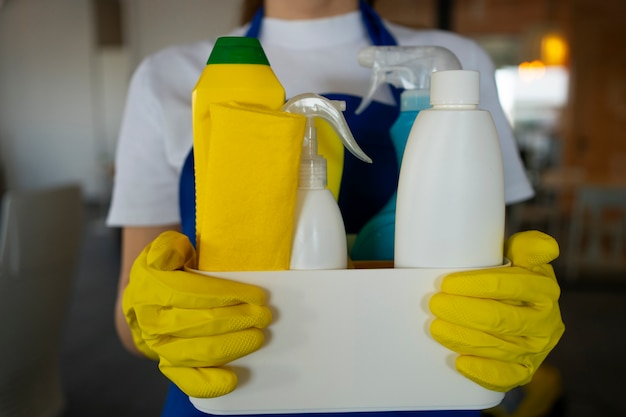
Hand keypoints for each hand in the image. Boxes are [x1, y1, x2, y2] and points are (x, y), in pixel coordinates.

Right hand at [122, 231, 271, 397]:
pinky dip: (208, 382)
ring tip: (258, 336)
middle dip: (237, 320)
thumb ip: (168, 246)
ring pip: (196, 351)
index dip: (226, 295)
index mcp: (150, 287)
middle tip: (264, 316)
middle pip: (199, 323)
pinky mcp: (166, 363)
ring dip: (231, 345)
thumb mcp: (165, 247)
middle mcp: (151, 320)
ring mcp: (157, 345)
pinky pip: (185, 378)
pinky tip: (232, 378)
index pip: (191, 292)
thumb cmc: (167, 269)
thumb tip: (169, 255)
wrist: (146, 298)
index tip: (257, 295)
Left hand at [429, 230, 564, 391]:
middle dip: (463, 313)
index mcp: (545, 289)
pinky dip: (483, 372)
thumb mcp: (521, 255)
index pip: (510, 286)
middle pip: (501, 319)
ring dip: (464, 339)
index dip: (476, 285)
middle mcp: (547, 321)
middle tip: (434, 305)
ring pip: (499, 348)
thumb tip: (544, 245)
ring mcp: (537, 349)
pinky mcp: (526, 369)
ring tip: (436, 328)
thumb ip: (528, 246)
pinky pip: (508, 378)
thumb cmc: (510, 276)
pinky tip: (460, 363)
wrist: (517, 306)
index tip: (446, 284)